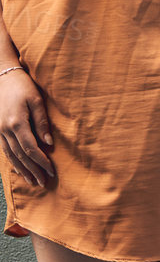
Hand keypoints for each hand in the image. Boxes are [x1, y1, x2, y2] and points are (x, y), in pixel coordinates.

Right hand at [0, 66, 52, 187]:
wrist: (2, 78)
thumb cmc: (23, 87)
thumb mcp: (37, 100)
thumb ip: (42, 122)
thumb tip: (49, 143)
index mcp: (17, 123)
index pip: (31, 149)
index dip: (41, 161)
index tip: (52, 171)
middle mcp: (5, 130)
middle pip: (21, 156)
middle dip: (34, 170)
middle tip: (45, 182)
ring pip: (11, 156)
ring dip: (23, 170)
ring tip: (33, 181)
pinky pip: (5, 151)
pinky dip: (13, 162)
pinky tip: (20, 170)